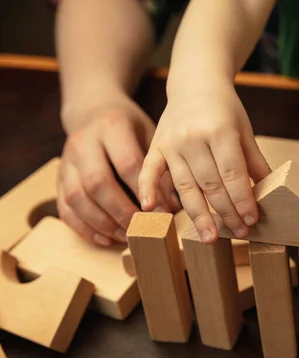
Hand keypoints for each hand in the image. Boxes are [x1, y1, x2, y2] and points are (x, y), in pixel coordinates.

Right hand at [58, 95, 179, 245]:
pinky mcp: (58, 177)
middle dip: (121, 211)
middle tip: (142, 228)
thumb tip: (173, 206)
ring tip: (125, 236)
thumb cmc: (129, 128)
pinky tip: (104, 238)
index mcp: (112, 127)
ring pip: (77, 197)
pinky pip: (64, 206)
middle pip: (98, 183)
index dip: (144, 191)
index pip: (127, 164)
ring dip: (102, 223)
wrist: (92, 110)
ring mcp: (66, 160)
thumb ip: (159, 167)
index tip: (161, 213)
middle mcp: (84, 142)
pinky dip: (83, 227)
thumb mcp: (150, 135)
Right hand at [138, 83, 269, 242]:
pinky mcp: (156, 147)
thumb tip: (270, 191)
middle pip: (211, 184)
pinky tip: (150, 210)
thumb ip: (255, 161)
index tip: (251, 219)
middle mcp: (194, 138)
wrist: (195, 83)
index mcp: (220, 131)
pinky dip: (147, 189)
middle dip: (227, 212)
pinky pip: (149, 171)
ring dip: (199, 215)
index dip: (243, 199)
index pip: (233, 174)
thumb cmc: (225, 109)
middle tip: (239, 232)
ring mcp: (172, 143)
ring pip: (186, 186)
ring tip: (210, 238)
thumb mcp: (245, 131)